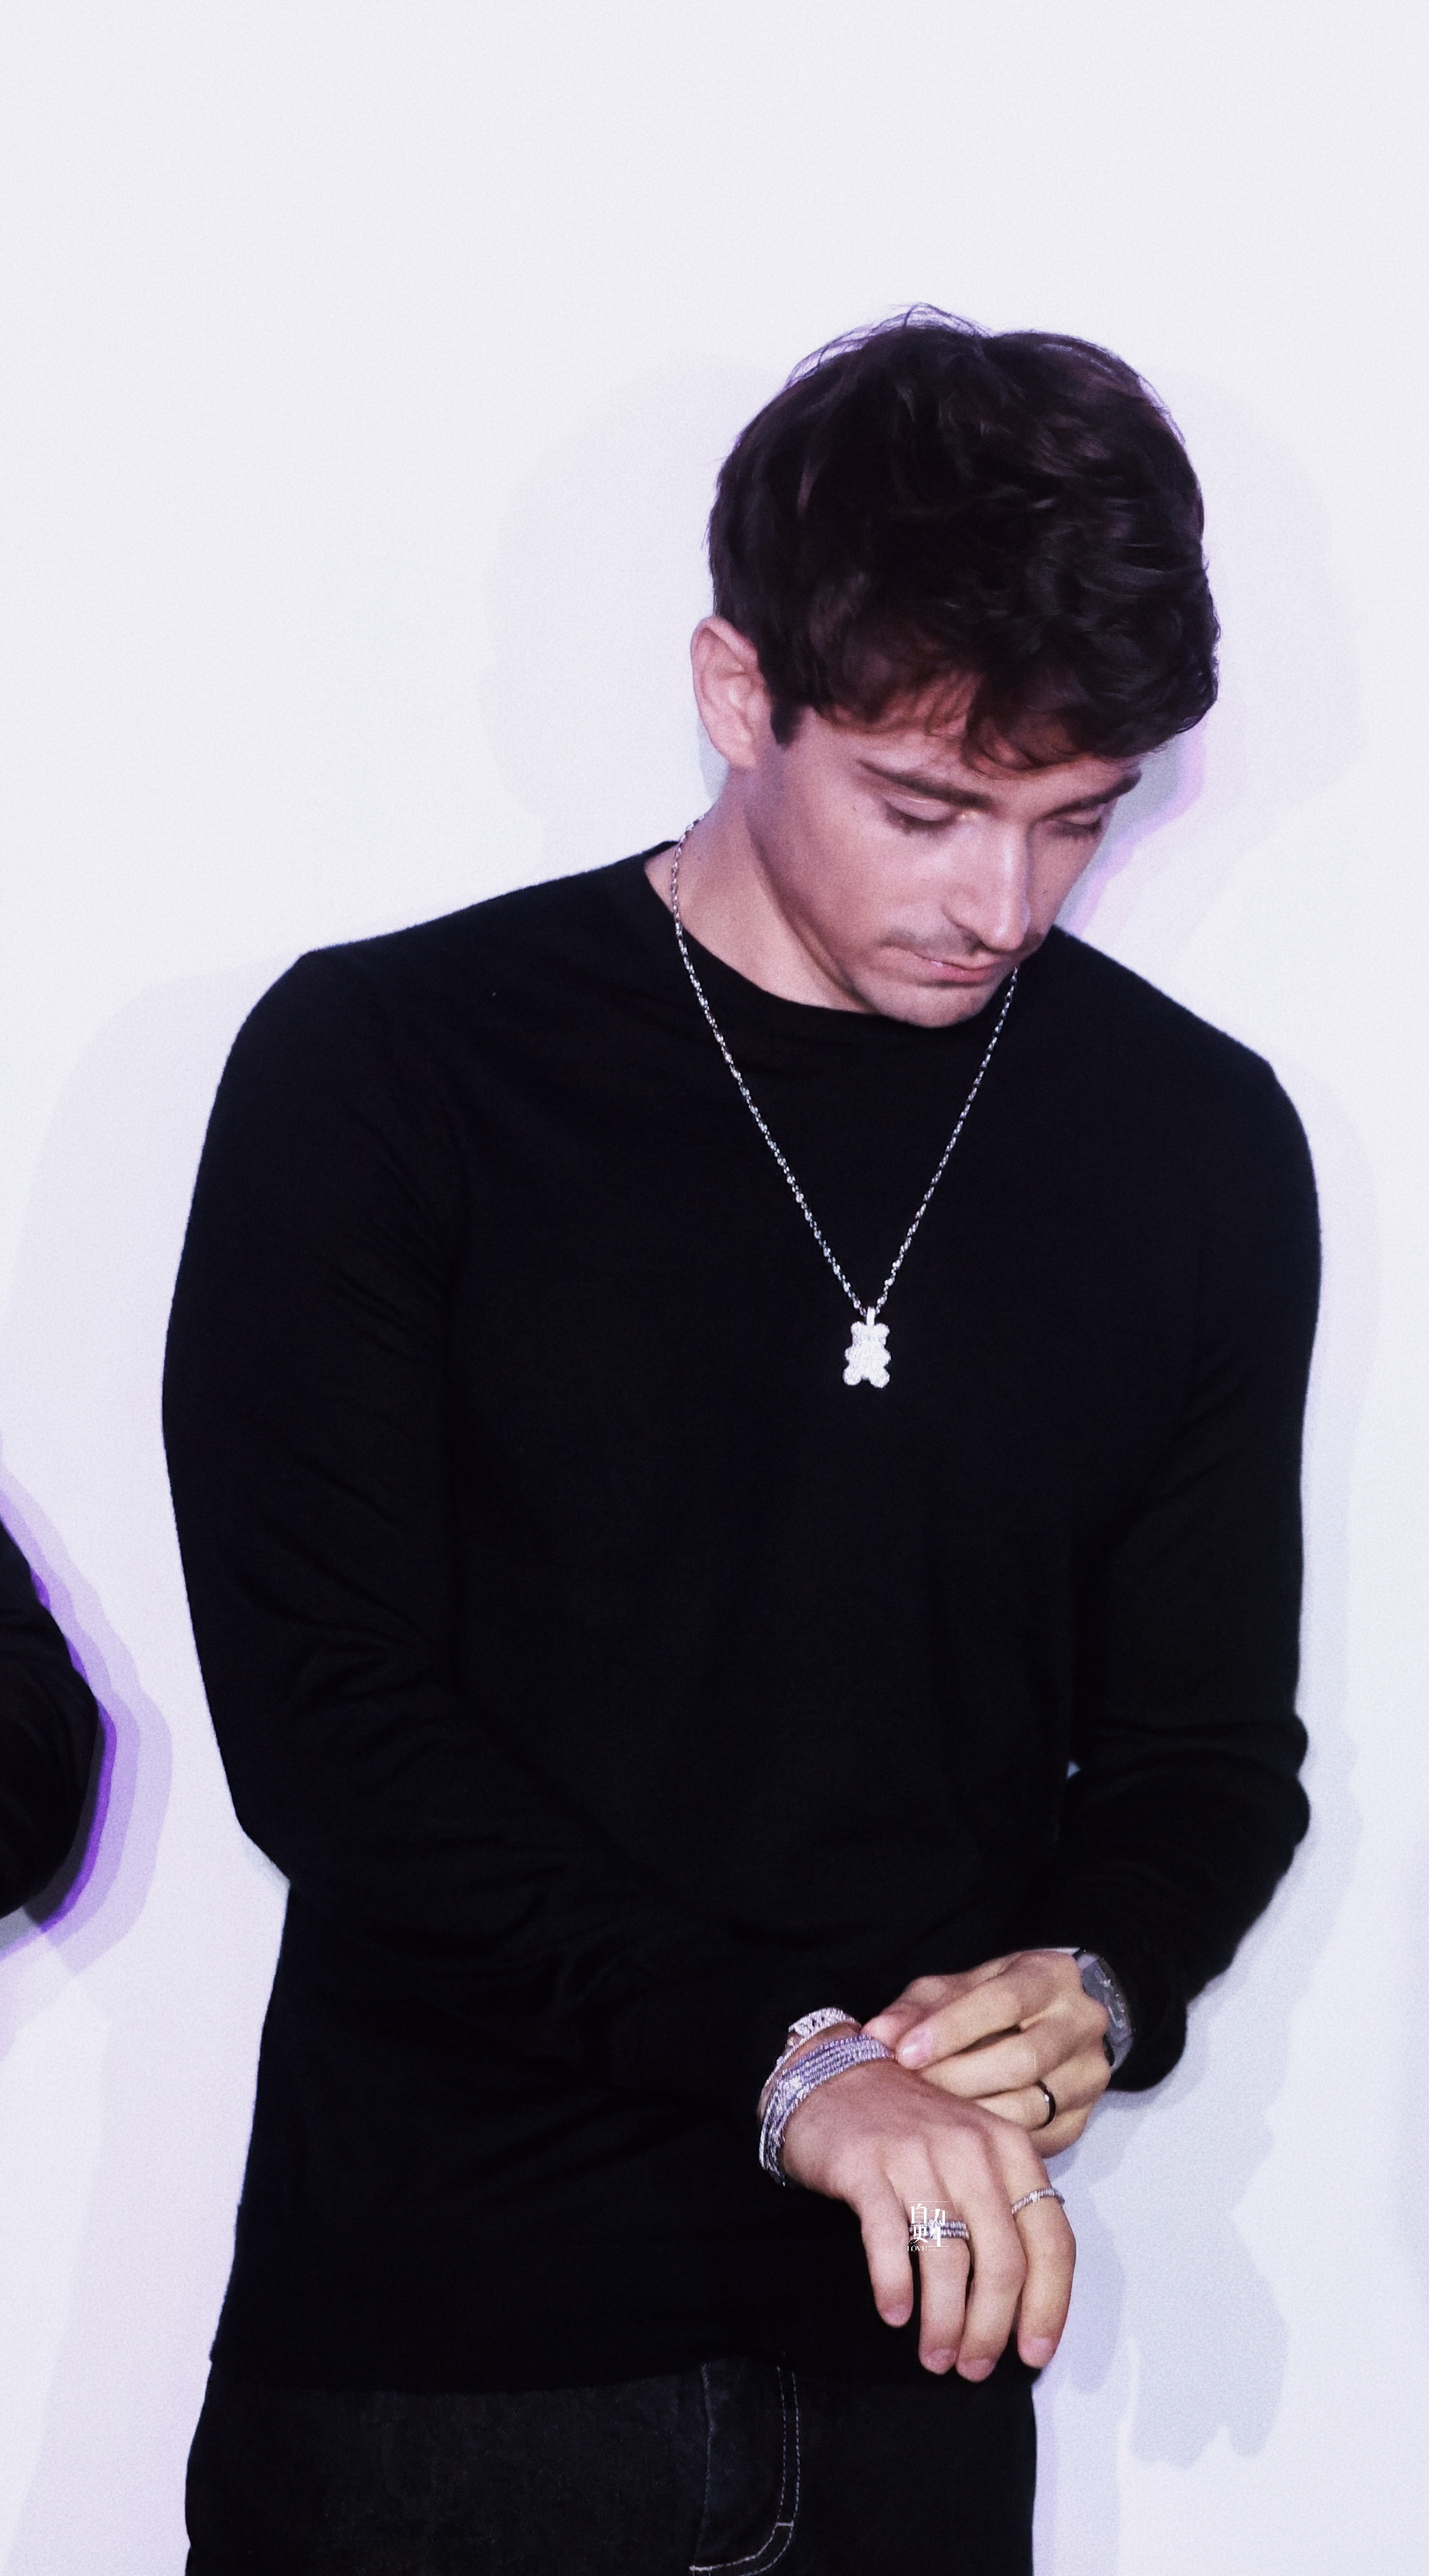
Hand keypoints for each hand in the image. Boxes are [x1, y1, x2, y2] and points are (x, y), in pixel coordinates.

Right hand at [777, 2050, 1074, 2378]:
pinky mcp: (867, 2164)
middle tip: (973, 2368)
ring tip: (936, 2356)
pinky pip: (888, 2240)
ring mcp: (918, 2155)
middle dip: (992, 2329)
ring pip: (948, 2259)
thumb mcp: (975, 2155)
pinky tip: (894, 2315)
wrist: (835, 2075)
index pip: (1051, 2241)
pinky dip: (894, 2286)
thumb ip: (1004, 2211)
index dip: (1049, 2306)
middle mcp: (972, 2149)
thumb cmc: (911, 2131)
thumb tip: (1025, 2306)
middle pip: (1003, 2261)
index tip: (1034, 2354)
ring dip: (945, 2322)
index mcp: (1011, 2150)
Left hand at [864, 1952, 1111, 2153]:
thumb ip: (916, 2009)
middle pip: (1022, 2059)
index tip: (905, 2052)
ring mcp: (1089, 2072)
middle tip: (912, 2090)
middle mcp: (1082, 2021)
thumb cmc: (988, 2004)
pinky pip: (1036, 2138)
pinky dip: (992, 2140)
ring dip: (971, 2114)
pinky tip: (959, 2135)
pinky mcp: (1084, 2117)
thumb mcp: (953, 1991)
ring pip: (1030, 2104)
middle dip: (957, 2077)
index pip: (1004, 2000)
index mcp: (1050, 1975)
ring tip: (928, 2115)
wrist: (1044, 2024)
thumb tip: (878, 2033)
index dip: (951, 2029)